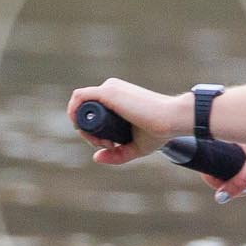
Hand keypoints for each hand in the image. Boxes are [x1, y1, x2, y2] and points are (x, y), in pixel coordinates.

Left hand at [67, 79, 183, 164]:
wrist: (171, 119)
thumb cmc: (159, 131)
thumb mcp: (135, 147)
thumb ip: (116, 155)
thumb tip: (96, 157)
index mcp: (117, 98)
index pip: (93, 112)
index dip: (93, 132)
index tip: (108, 145)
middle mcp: (111, 89)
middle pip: (85, 110)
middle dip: (88, 132)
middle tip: (106, 145)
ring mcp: (109, 88)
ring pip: (80, 106)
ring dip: (82, 126)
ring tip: (102, 141)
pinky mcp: (107, 91)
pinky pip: (79, 97)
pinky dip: (74, 112)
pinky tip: (81, 128)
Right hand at [203, 143, 245, 199]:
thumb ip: (240, 182)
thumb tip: (220, 197)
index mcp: (227, 134)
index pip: (206, 157)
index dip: (211, 176)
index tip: (225, 186)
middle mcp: (229, 139)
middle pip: (216, 168)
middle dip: (228, 183)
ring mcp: (235, 148)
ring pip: (226, 172)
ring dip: (237, 183)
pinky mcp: (243, 155)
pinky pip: (235, 172)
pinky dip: (243, 180)